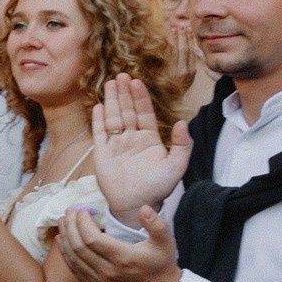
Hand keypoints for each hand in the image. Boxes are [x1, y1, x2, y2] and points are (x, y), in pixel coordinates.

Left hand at [57, 205, 181, 281]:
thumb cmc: (161, 265)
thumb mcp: (165, 242)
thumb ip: (157, 224)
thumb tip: (144, 208)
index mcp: (123, 258)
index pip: (92, 239)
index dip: (82, 223)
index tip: (81, 210)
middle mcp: (108, 272)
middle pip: (79, 247)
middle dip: (71, 226)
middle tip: (69, 211)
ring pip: (74, 258)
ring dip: (65, 238)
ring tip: (62, 221)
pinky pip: (75, 270)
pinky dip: (66, 254)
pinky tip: (62, 241)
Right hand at [92, 76, 190, 217]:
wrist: (136, 205)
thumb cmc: (158, 188)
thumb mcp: (176, 166)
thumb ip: (182, 145)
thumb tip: (183, 122)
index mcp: (149, 139)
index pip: (144, 113)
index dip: (140, 97)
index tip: (137, 82)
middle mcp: (132, 139)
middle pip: (127, 110)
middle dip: (124, 93)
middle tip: (122, 76)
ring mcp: (116, 145)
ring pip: (113, 117)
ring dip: (111, 101)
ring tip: (110, 84)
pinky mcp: (103, 153)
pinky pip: (100, 132)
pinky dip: (99, 120)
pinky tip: (99, 106)